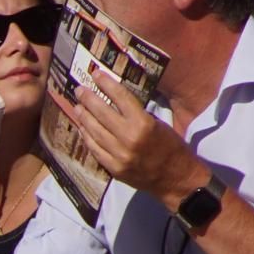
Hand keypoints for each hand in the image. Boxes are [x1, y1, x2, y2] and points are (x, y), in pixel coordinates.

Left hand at [73, 72, 206, 207]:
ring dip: (84, 117)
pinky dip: (87, 137)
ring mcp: (119, 155)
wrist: (176, 179)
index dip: (106, 84)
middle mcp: (129, 138)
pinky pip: (95, 150)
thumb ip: (136, 115)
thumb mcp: (159, 124)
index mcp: (144, 124)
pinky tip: (82, 128)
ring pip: (94, 131)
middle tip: (79, 90)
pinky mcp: (114, 168)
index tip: (96, 74)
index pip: (120, 98)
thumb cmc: (172, 147)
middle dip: (88, 99)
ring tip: (77, 107)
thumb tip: (116, 102)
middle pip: (102, 113)